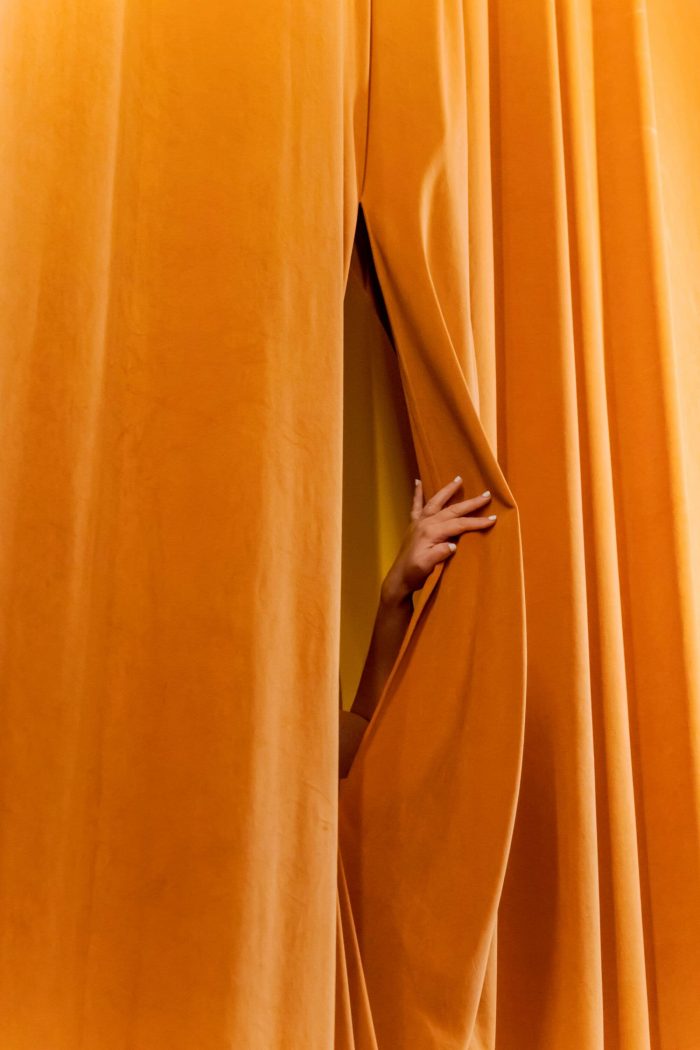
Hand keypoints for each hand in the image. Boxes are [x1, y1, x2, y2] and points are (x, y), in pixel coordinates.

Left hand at [380, 475, 495, 604]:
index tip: (493, 519)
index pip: (459, 524)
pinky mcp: (414, 525)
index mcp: (431, 533)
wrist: (398, 578)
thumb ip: (439, 554)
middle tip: (486, 495)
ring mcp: (419, 522)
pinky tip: (417, 482)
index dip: (476, 522)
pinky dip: (417, 493)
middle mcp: (426, 523)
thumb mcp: (427, 566)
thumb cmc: (414, 573)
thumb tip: (453, 545)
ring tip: (458, 479)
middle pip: (452, 510)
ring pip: (436, 502)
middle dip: (470, 503)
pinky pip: (416, 505)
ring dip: (447, 490)